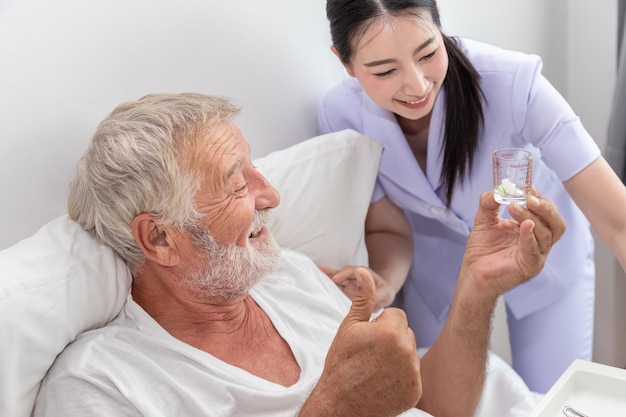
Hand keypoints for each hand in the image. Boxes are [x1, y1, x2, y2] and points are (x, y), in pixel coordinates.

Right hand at [300, 268, 421, 416]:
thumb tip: (364, 271)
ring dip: (398, 356)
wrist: (341, 404)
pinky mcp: (416, 390)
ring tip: (376, 368)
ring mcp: (413, 372)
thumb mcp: (349, 327)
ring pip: (410, 352)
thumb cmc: (341, 363)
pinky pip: (413, 372)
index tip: (367, 339)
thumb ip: (362, 298)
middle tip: (370, 354)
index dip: (380, 324)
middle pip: (405, 332)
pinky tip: (384, 381)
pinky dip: (402, 375)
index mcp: (391, 330)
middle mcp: (407, 350)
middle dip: (391, 338)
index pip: (397, 315)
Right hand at [318, 265, 395, 310]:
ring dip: (326, 276)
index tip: (336, 279)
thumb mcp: (385, 294)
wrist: (382, 295)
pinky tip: (316, 281)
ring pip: (335, 278)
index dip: (344, 274)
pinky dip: (325, 283)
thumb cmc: (384, 292)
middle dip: (330, 272)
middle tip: (319, 271)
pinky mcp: (343, 289)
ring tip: (314, 272)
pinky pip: (334, 285)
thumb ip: (377, 295)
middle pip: (340, 272)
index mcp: (364, 274)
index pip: (352, 272)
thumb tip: (370, 298)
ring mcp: (347, 282)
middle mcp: (353, 276)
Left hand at [461, 188, 565, 297]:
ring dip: (532, 217)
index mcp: (533, 230)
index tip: (528, 187)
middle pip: (557, 223)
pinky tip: (524, 225)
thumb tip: (494, 191)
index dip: (541, 199)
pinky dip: (530, 236)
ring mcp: (537, 255)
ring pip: (547, 234)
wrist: (473, 273)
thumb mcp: (484, 221)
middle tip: (529, 197)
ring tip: (514, 207)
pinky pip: (535, 250)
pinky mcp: (530, 266)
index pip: (548, 213)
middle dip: (545, 208)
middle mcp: (539, 243)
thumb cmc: (482, 250)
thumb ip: (489, 204)